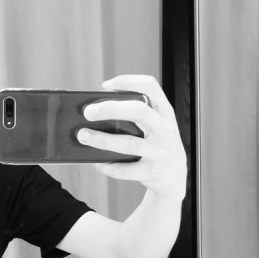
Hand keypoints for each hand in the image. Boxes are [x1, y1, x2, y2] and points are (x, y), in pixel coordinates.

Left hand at [77, 75, 186, 199]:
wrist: (174, 176)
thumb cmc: (155, 144)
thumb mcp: (155, 125)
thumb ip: (134, 115)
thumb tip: (95, 111)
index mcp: (164, 112)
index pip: (150, 86)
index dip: (128, 81)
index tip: (105, 85)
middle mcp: (165, 129)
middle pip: (139, 111)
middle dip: (111, 109)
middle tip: (88, 112)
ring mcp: (159, 152)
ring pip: (130, 143)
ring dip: (103, 140)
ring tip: (83, 136)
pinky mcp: (151, 172)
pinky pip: (125, 169)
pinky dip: (108, 165)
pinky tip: (95, 161)